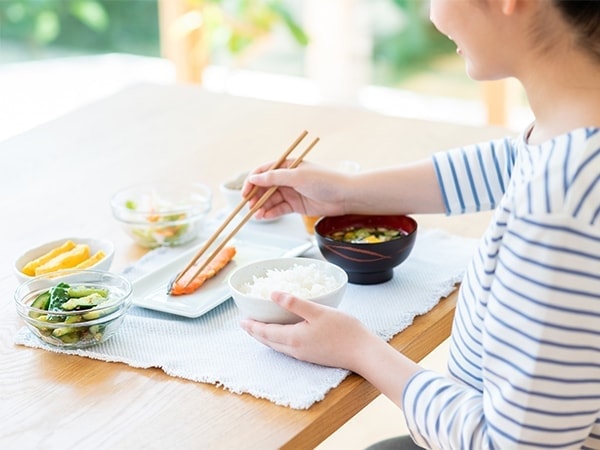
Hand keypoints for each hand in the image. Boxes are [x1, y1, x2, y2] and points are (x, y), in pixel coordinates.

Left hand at [240, 291, 373, 370]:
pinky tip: (283, 335)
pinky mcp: (312, 356)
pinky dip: (278, 341)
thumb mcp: (318, 311)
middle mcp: (295, 349)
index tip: (241, 320)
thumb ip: (295, 303)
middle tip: (246, 324)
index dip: (252, 326)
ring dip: (266, 338)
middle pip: (269, 342)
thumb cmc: (343, 330)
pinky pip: (288, 348)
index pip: (265, 332)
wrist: (362, 352)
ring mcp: (304, 355)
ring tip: (260, 329)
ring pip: (278, 346)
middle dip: (256, 333)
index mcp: (294, 337)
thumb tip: (273, 294)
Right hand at [242, 160, 350, 219]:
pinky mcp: (296, 205)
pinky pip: (279, 209)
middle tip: (249, 207)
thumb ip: (275, 178)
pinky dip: (271, 213)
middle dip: (256, 197)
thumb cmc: (325, 181)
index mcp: (287, 166)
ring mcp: (291, 192)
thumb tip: (254, 178)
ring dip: (262, 207)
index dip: (252, 182)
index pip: (263, 172)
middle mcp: (287, 178)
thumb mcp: (298, 176)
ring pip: (271, 200)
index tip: (245, 193)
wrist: (345, 196)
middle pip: (265, 187)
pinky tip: (265, 217)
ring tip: (256, 215)